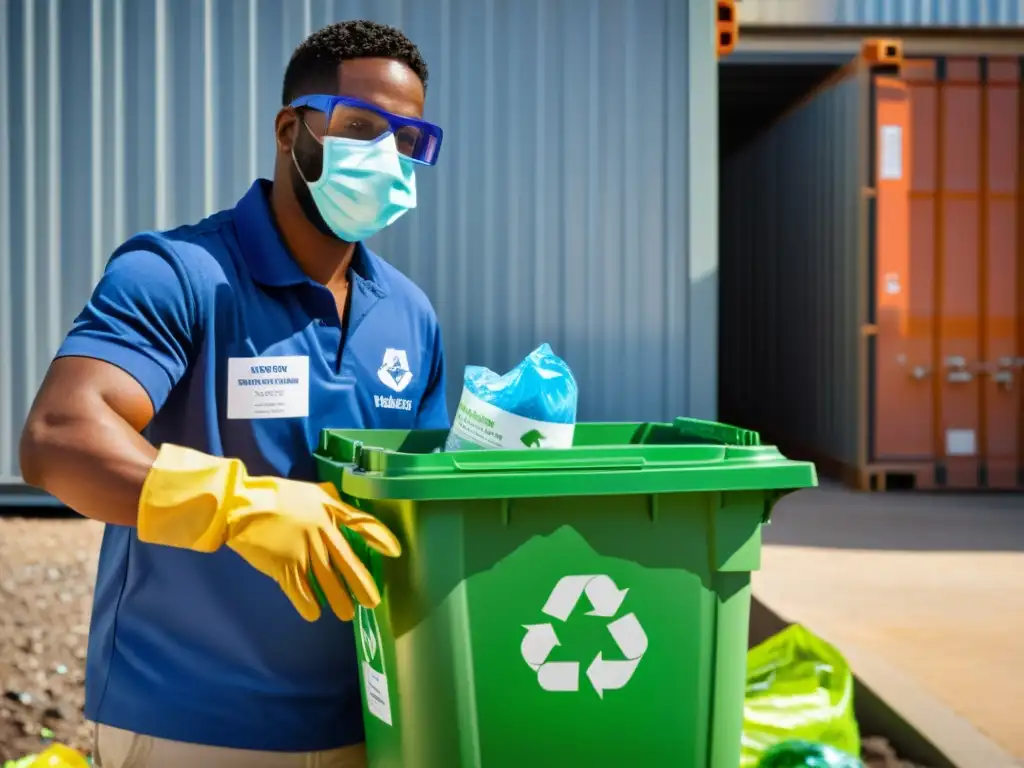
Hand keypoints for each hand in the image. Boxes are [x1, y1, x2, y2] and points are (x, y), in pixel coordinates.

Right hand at [225, 476, 398, 620]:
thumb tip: (341, 506)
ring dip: (338, 599)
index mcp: (329, 511)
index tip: (395, 551)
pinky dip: (307, 603)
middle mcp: (322, 532)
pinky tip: (313, 614)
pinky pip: (300, 590)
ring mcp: (304, 551)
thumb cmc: (275, 495)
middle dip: (361, 584)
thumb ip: (329, 501)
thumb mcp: (310, 491)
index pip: (361, 523)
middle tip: (372, 602)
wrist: (242, 505)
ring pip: (327, 581)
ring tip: (347, 614)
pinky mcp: (284, 565)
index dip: (379, 537)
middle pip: (347, 562)